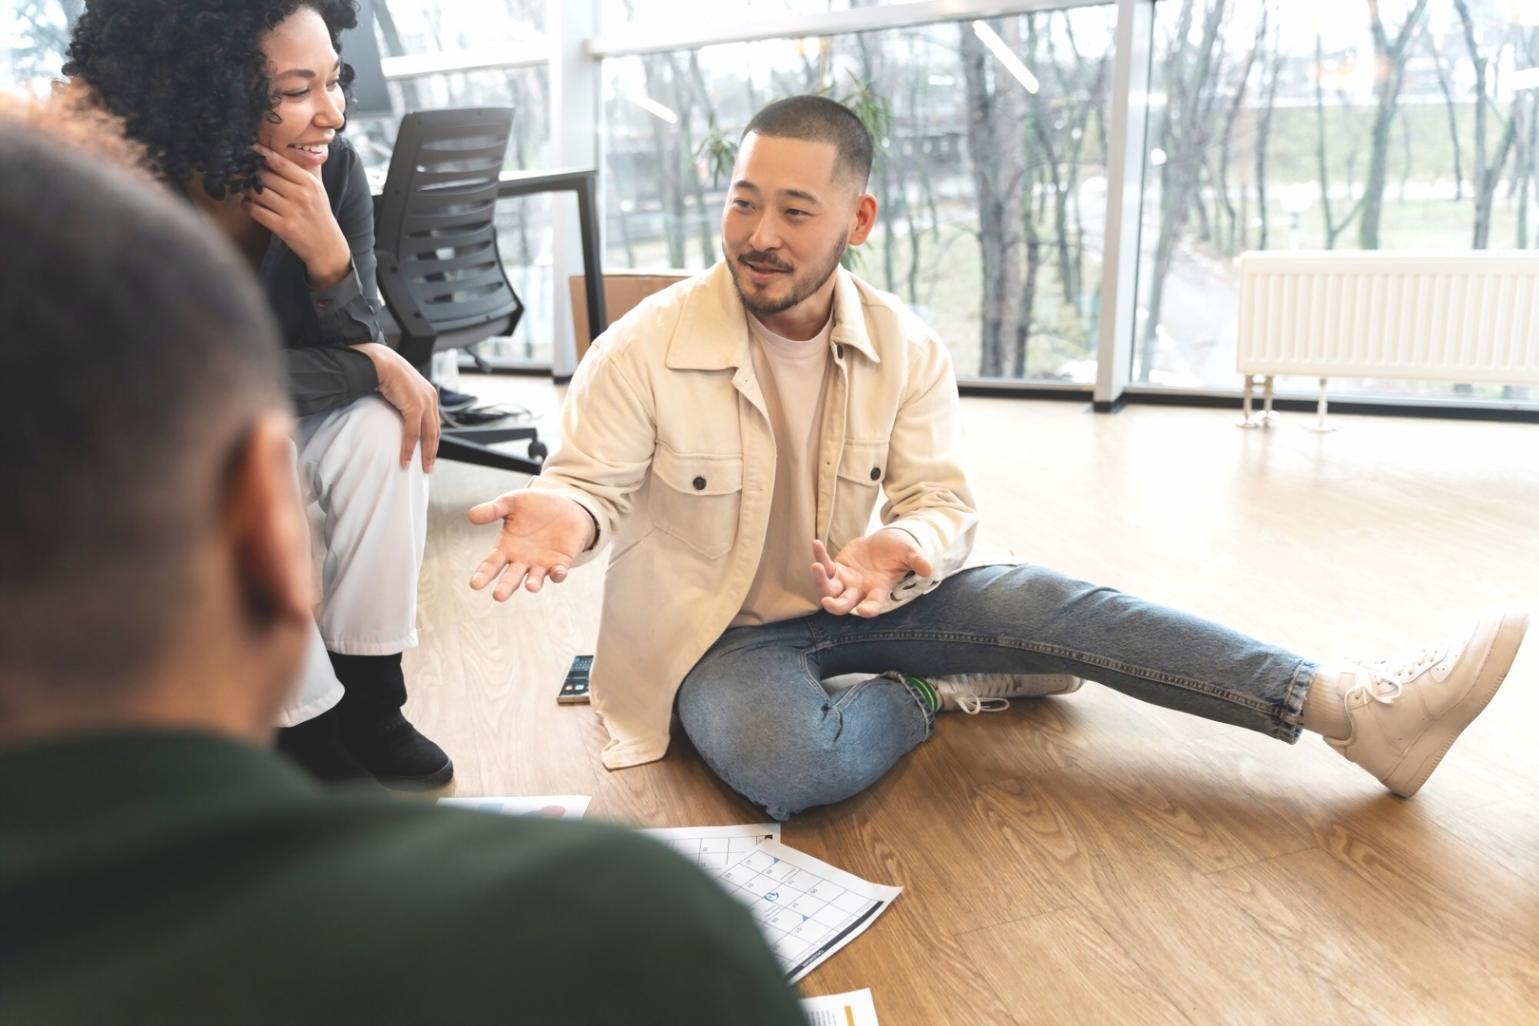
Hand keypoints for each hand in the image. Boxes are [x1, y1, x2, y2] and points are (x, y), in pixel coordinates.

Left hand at [245, 143, 351, 287]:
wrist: (327, 246)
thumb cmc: (319, 215)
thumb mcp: (318, 190)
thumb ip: (306, 170)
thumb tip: (292, 148)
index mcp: (309, 183)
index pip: (280, 162)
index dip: (261, 153)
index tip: (249, 148)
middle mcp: (301, 195)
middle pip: (265, 176)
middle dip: (249, 172)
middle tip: (239, 170)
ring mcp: (292, 212)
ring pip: (258, 193)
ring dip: (246, 189)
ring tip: (243, 187)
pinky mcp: (283, 228)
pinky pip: (256, 212)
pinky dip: (247, 206)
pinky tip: (247, 204)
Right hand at [351, 342, 438, 471]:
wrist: (380, 362)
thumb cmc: (386, 373)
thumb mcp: (400, 391)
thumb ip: (404, 404)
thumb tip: (398, 416)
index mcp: (429, 395)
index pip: (434, 423)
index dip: (432, 441)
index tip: (429, 454)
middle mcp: (431, 399)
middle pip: (435, 432)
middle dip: (432, 452)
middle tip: (428, 467)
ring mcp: (425, 403)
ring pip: (428, 435)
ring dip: (425, 454)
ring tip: (421, 468)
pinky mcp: (415, 406)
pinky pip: (413, 433)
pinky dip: (409, 448)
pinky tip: (405, 459)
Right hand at [467, 491, 594, 599]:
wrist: (566, 506)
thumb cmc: (535, 505)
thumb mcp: (512, 502)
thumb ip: (493, 509)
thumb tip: (471, 515)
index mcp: (506, 547)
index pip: (491, 564)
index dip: (483, 574)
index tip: (475, 584)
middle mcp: (522, 560)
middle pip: (511, 577)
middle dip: (505, 587)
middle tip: (498, 596)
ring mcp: (541, 563)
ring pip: (535, 578)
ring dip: (533, 583)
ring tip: (530, 586)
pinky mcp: (561, 562)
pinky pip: (559, 572)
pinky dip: (558, 574)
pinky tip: (557, 572)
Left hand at [810, 531, 932, 617]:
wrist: (886, 543)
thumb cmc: (900, 551)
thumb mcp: (910, 553)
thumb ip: (917, 561)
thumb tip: (928, 569)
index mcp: (878, 589)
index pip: (873, 604)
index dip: (869, 609)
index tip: (863, 612)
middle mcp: (860, 589)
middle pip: (844, 604)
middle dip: (835, 606)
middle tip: (826, 602)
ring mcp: (846, 580)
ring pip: (829, 589)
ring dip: (820, 581)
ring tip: (815, 567)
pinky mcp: (837, 568)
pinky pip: (825, 566)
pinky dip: (819, 556)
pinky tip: (816, 543)